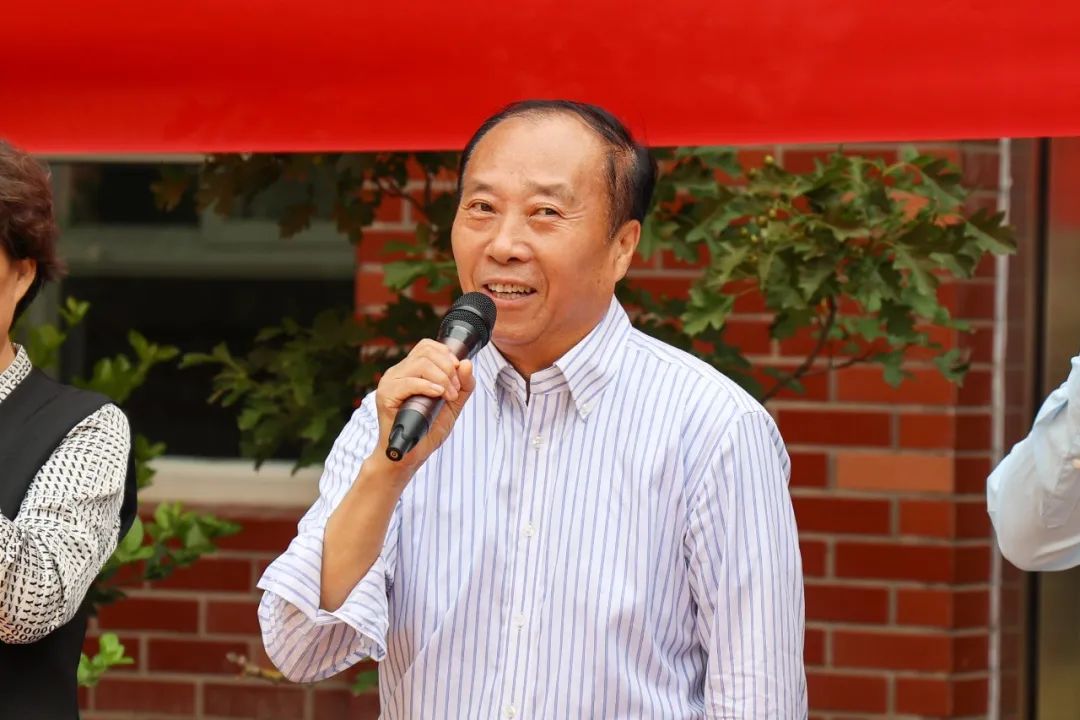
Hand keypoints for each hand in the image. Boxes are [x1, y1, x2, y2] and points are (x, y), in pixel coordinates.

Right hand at [367, 339, 475, 480]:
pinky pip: (409, 382)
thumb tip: (467, 363)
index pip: (427, 346)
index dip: (446, 355)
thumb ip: (463, 385)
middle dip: (448, 369)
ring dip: (442, 379)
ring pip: (420, 364)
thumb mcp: (452, 405)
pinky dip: (428, 386)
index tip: (458, 374)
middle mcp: (398, 372)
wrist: (409, 456)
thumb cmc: (427, 430)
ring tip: (448, 396)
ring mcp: (390, 382)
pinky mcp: (386, 396)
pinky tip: (438, 395)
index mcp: (410, 370)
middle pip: (426, 352)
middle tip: (455, 391)